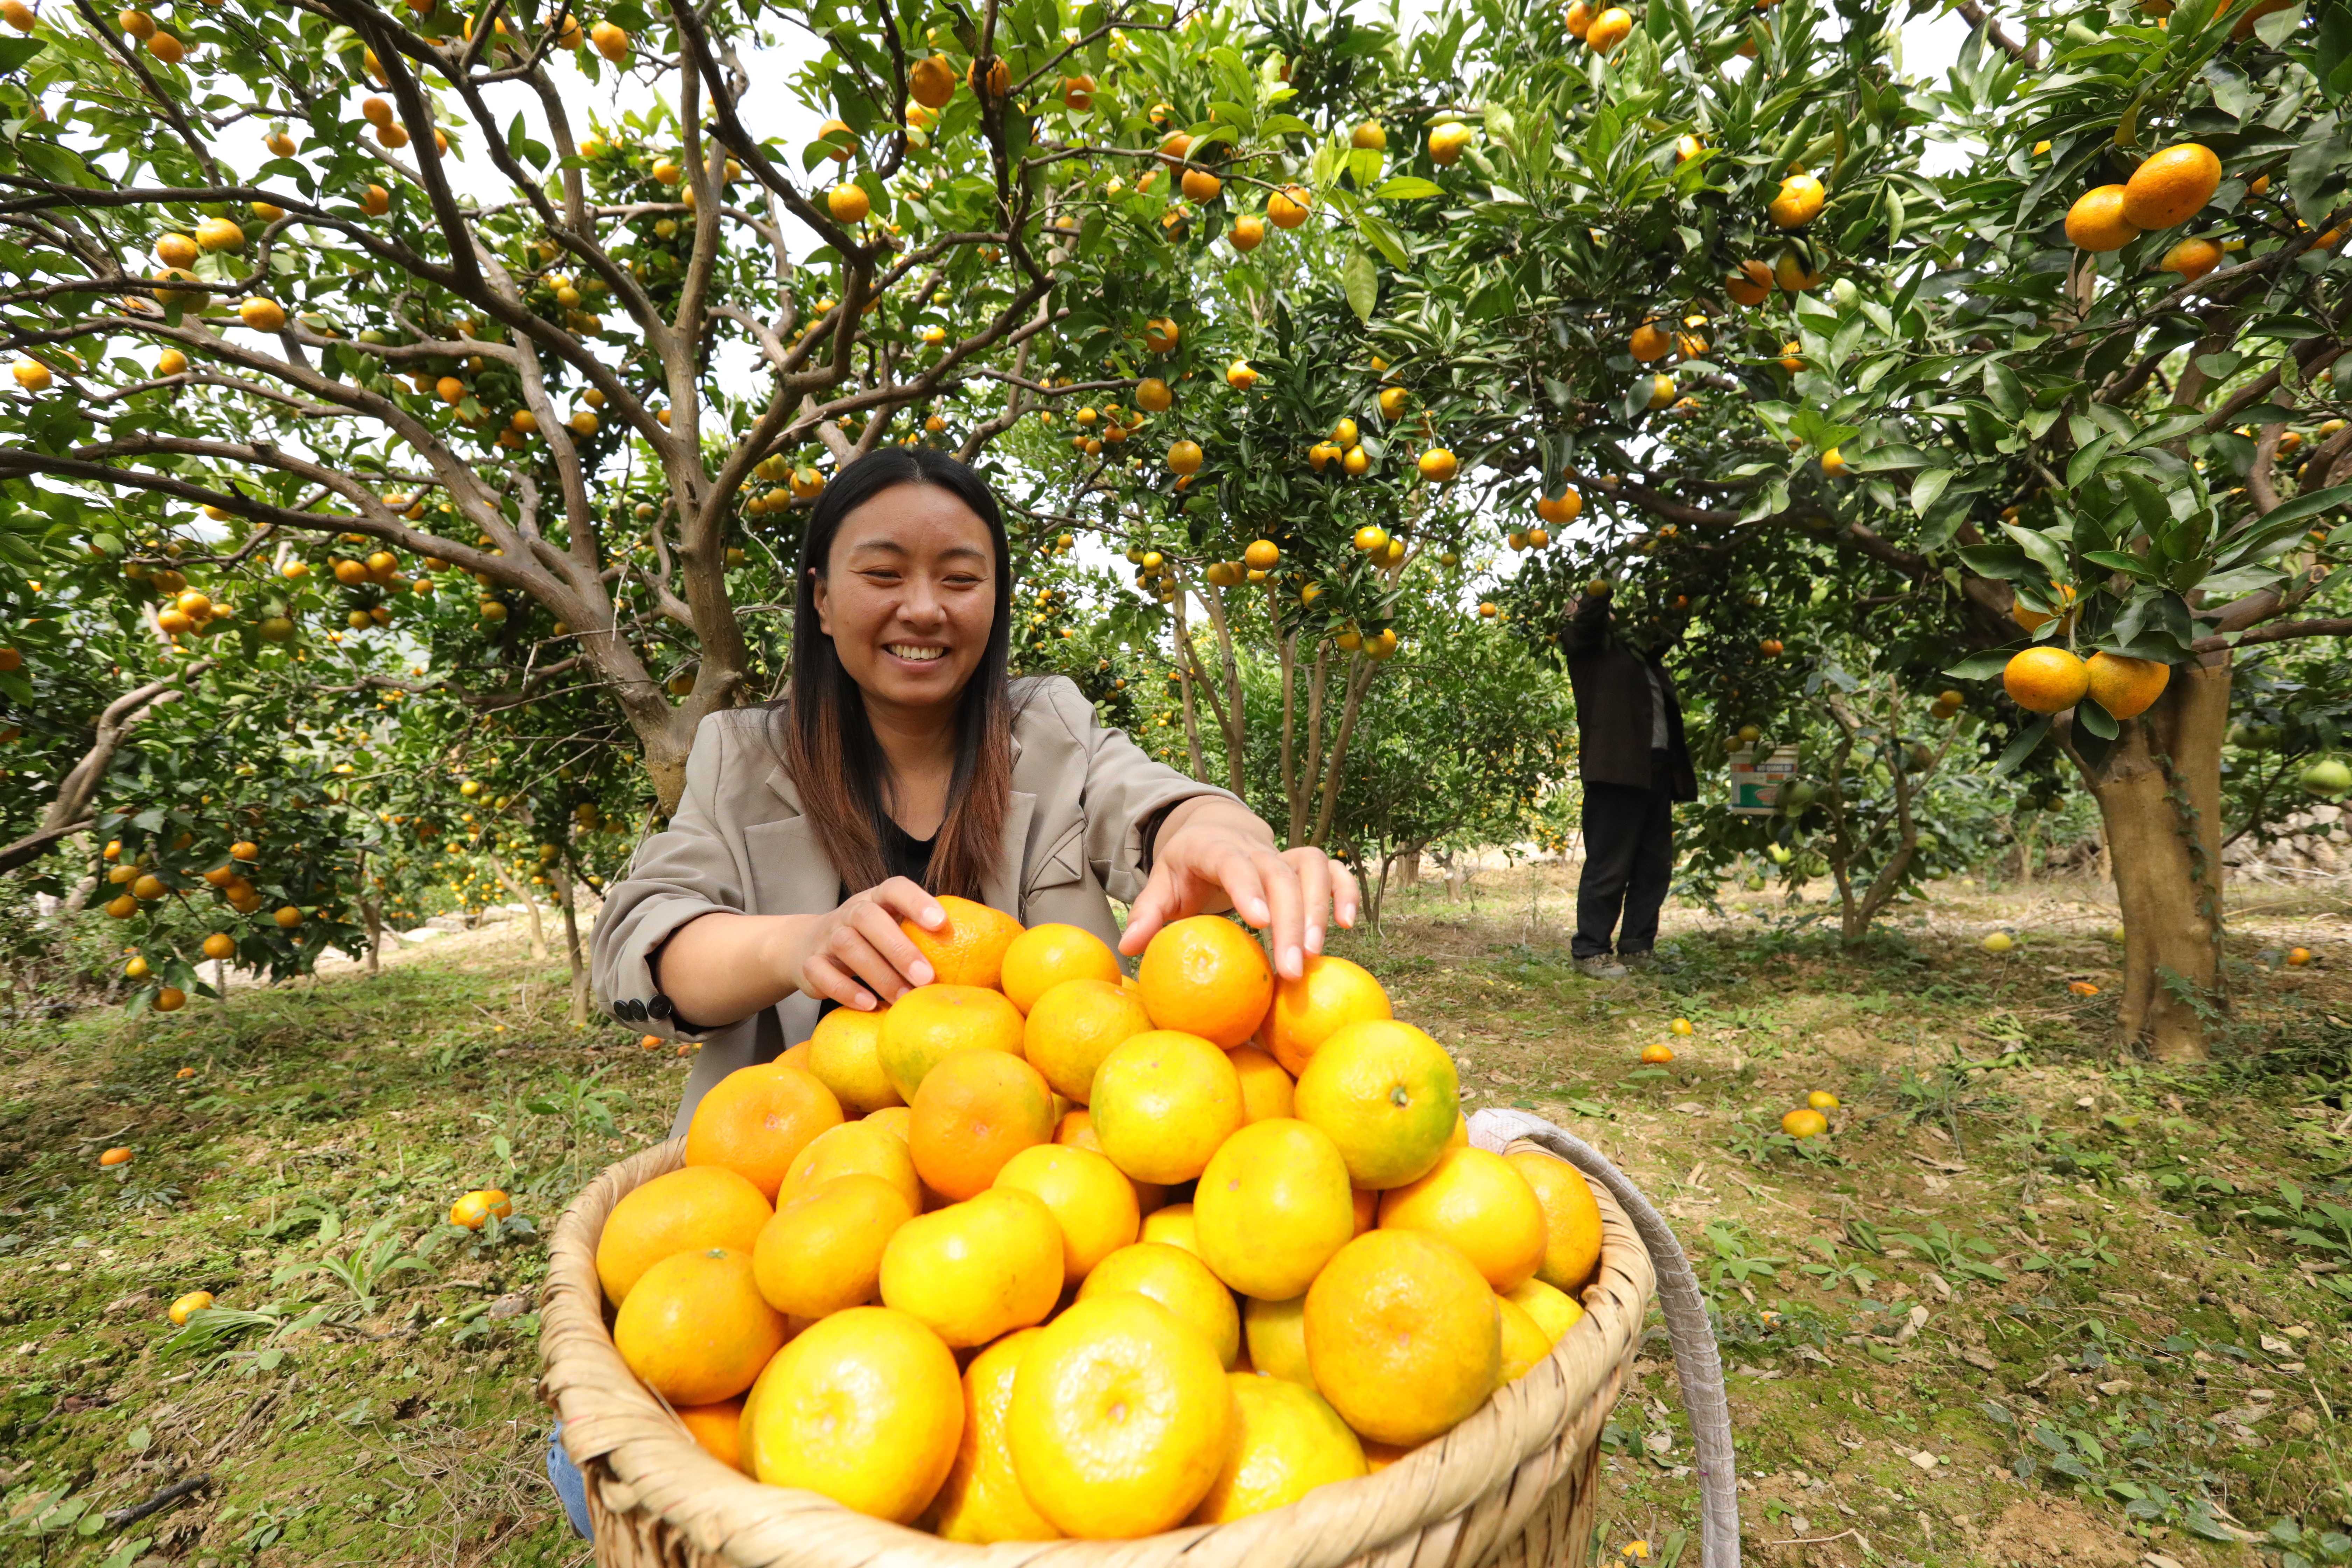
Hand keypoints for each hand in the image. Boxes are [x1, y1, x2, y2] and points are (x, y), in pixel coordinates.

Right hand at [781, 876, 943, 1009]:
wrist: (808, 945)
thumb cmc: (872, 939)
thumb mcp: (894, 926)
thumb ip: (926, 933)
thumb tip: (987, 950)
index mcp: (877, 899)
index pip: (895, 889)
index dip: (917, 901)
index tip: (941, 922)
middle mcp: (851, 912)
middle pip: (869, 918)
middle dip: (899, 948)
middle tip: (927, 977)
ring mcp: (827, 936)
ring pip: (847, 946)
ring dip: (878, 974)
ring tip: (903, 998)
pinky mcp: (809, 963)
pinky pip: (821, 972)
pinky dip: (844, 990)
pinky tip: (869, 1004)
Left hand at [1120, 798, 1358, 979]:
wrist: (1214, 831)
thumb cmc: (1186, 867)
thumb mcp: (1162, 884)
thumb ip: (1147, 913)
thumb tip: (1127, 946)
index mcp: (1213, 847)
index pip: (1232, 861)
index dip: (1247, 888)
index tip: (1259, 922)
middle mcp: (1253, 846)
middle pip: (1278, 874)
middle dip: (1289, 921)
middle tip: (1290, 970)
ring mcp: (1281, 852)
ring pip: (1311, 869)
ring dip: (1317, 910)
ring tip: (1313, 955)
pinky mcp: (1302, 863)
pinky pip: (1332, 870)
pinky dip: (1344, 892)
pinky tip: (1348, 926)